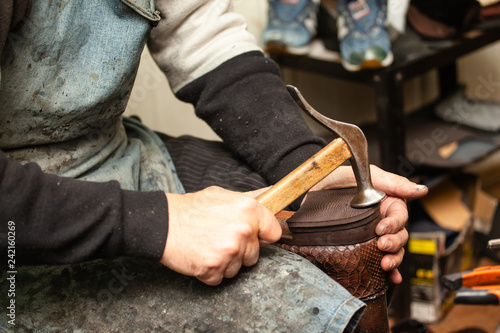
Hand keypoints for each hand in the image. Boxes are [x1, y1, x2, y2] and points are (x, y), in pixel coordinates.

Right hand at [160, 186, 280, 285]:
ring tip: (209, 246)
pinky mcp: (214, 268)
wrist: (162, 223)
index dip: (262, 235)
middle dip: (240, 251)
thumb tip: (273, 194)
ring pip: (238, 268)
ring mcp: (229, 251)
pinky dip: (211, 272)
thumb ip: (251, 198)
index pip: (274, 233)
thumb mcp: (223, 195)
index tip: (252, 235)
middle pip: (255, 255)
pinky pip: (220, 278)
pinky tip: (201, 255)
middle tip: (220, 238)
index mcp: (249, 210)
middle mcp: (243, 230)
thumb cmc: (192, 208)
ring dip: (225, 262)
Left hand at [310, 165, 427, 283]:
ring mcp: (370, 234)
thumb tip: (419, 190)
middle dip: (394, 243)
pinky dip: (388, 273)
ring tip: (385, 264)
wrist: (310, 189)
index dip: (394, 224)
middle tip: (382, 245)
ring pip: (392, 250)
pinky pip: (377, 261)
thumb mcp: (363, 175)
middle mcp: (380, 219)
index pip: (399, 215)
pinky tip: (389, 278)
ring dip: (393, 259)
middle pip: (399, 235)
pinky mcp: (358, 246)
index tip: (382, 229)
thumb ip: (391, 182)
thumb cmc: (336, 179)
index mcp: (385, 202)